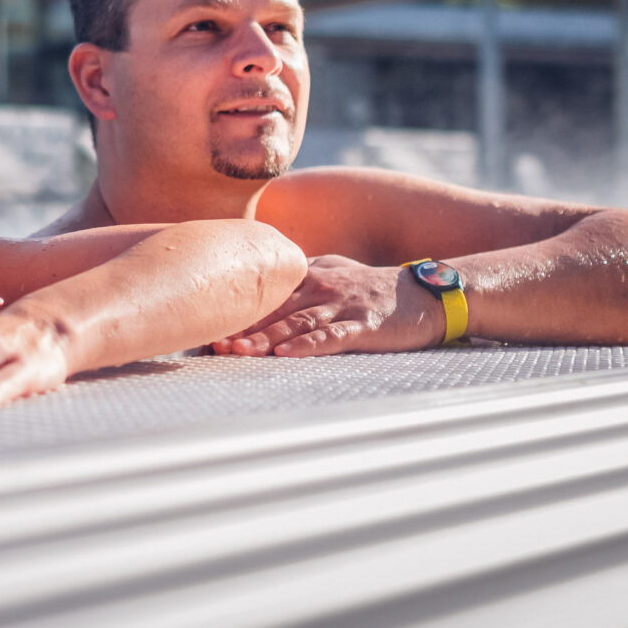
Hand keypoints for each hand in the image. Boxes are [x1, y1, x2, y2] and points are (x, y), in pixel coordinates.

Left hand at [210, 254, 444, 356]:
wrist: (424, 292)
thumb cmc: (373, 288)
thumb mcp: (332, 273)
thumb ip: (298, 278)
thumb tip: (260, 285)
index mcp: (308, 276)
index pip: (263, 292)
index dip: (234, 309)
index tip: (203, 323)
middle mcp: (319, 287)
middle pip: (272, 308)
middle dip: (239, 326)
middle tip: (208, 342)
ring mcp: (341, 305)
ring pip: (295, 322)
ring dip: (265, 338)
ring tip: (237, 351)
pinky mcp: (363, 325)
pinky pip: (332, 336)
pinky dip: (308, 345)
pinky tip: (287, 354)